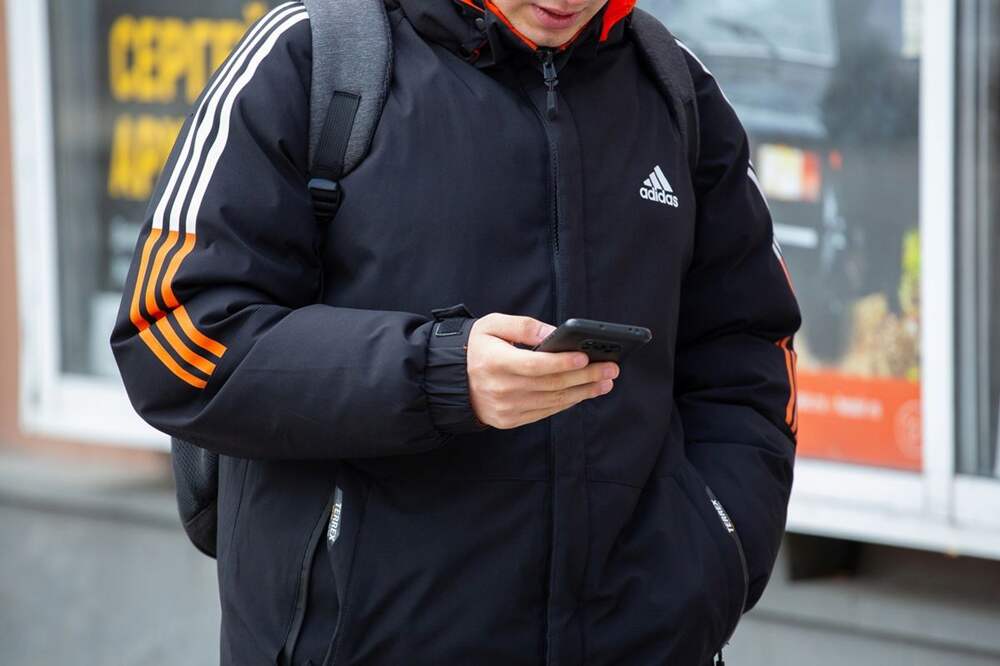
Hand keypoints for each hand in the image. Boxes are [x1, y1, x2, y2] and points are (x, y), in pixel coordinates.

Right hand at [466, 313, 619, 429]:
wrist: (454, 381)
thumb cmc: (478, 348)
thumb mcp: (492, 325)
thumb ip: (523, 326)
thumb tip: (554, 333)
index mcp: (494, 362)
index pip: (533, 365)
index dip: (561, 363)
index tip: (584, 358)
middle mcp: (500, 389)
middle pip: (550, 384)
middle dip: (585, 377)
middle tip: (610, 369)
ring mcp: (506, 408)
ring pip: (553, 401)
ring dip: (583, 392)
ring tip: (605, 382)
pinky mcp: (511, 420)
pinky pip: (545, 412)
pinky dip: (568, 402)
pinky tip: (584, 393)